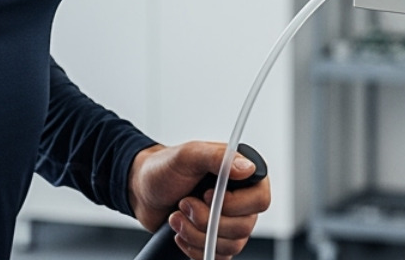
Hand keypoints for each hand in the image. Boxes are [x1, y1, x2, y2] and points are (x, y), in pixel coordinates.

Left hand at [129, 142, 272, 259]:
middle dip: (207, 220)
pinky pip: (218, 257)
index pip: (260, 199)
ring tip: (177, 217)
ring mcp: (229, 224)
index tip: (206, 196)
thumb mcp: (189, 155)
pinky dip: (195, 248)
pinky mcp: (216, 242)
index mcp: (242, 177)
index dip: (234, 204)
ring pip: (230, 246)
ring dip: (196, 234)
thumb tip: (247, 168)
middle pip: (244, 227)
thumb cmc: (165, 169)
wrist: (143, 191)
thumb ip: (219, 158)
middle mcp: (241, 201)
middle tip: (184, 204)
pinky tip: (181, 232)